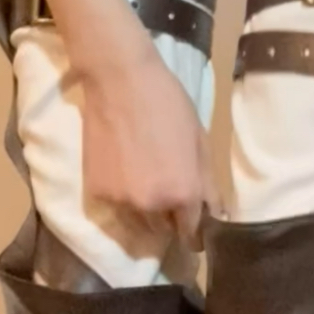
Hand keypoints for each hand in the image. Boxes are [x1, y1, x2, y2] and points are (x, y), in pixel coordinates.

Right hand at [81, 53, 220, 249]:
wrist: (119, 80)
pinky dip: (121, 195)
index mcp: (183, 193)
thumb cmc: (168, 104)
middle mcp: (151, 206)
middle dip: (169, 217)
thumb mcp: (201, 141)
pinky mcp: (96, 192)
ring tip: (145, 177)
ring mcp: (120, 201)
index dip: (195, 230)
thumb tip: (216, 216)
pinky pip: (115, 206)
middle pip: (164, 230)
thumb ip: (209, 184)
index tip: (193, 222)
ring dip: (145, 210)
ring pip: (138, 222)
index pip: (192, 233)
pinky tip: (123, 167)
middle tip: (167, 187)